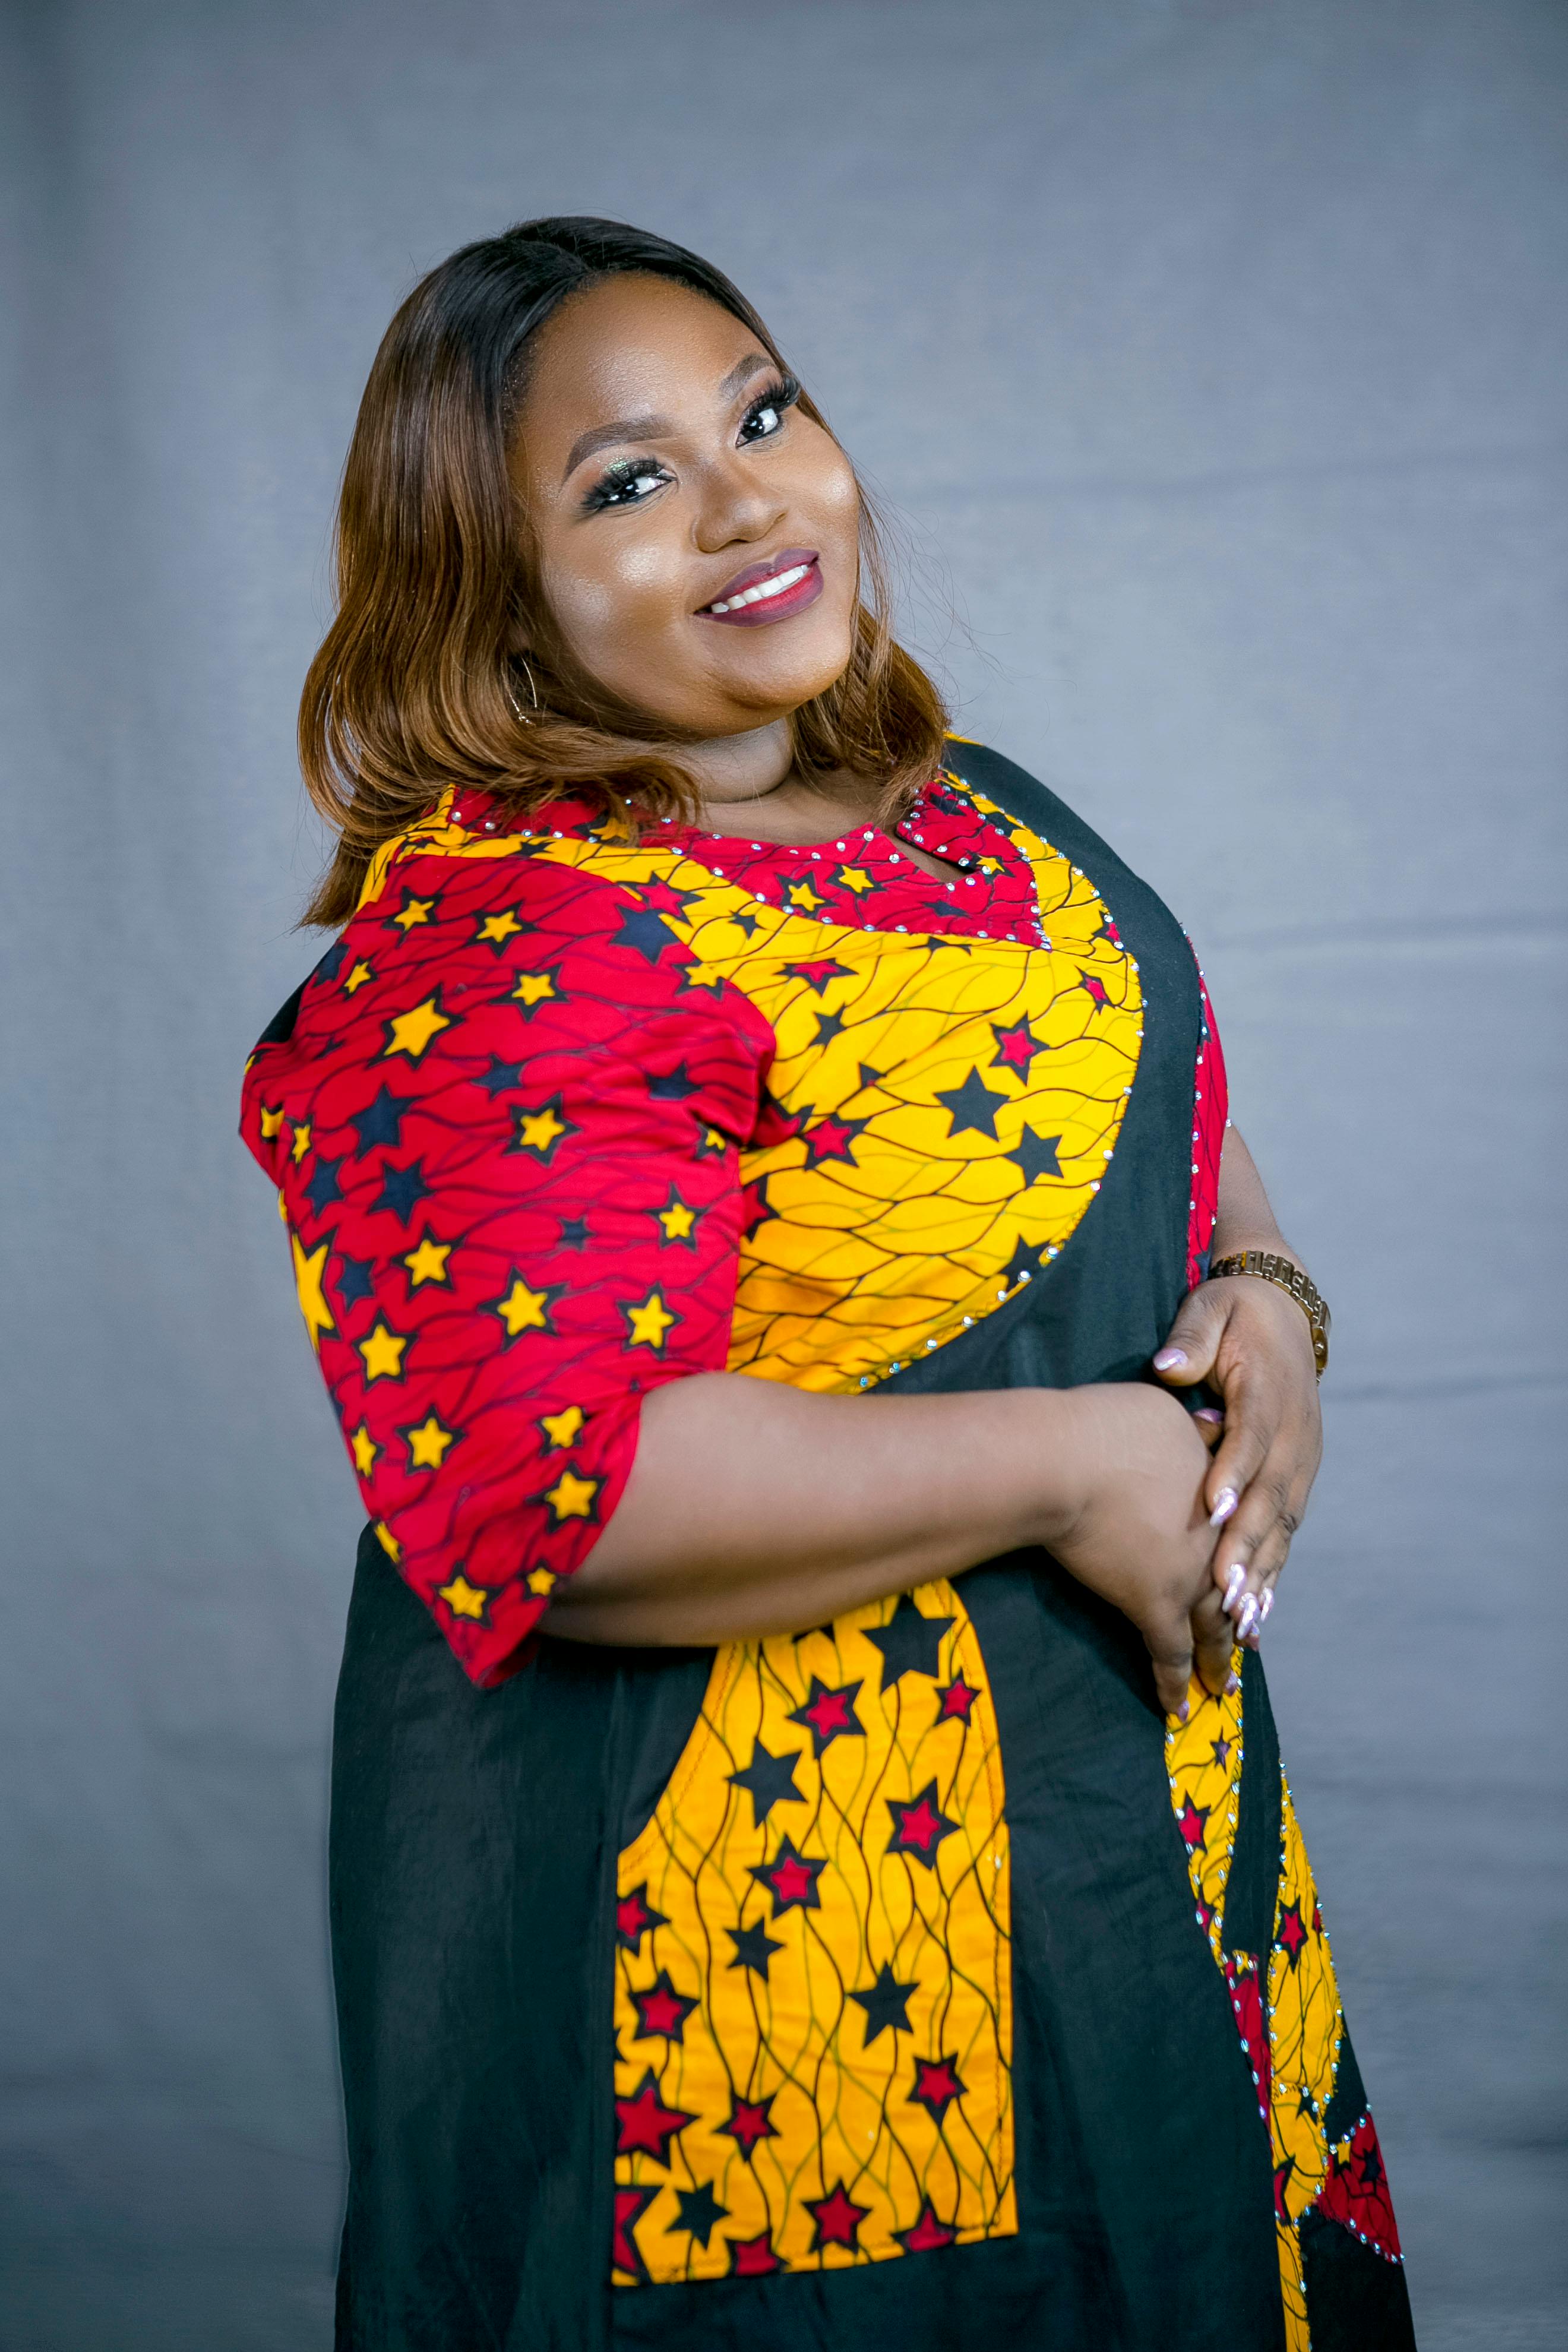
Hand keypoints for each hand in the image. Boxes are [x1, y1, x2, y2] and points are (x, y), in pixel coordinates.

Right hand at [1049, 1385, 1234, 1717]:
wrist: (1068, 1459)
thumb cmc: (1107, 1425)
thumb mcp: (1165, 1411)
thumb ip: (1192, 1427)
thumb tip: (1210, 1419)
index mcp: (1219, 1492)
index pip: (1238, 1531)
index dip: (1244, 1556)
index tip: (1250, 1579)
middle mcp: (1216, 1539)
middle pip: (1233, 1586)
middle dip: (1239, 1619)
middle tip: (1247, 1648)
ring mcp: (1189, 1575)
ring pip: (1212, 1627)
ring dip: (1217, 1658)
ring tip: (1223, 1687)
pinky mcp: (1153, 1604)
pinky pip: (1169, 1654)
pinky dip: (1173, 1683)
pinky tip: (1175, 1709)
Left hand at [1151, 1275, 1322, 1646]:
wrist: (1283, 1307)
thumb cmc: (1233, 1311)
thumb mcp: (1211, 1308)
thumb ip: (1193, 1337)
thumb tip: (1169, 1365)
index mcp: (1268, 1391)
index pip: (1251, 1438)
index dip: (1234, 1475)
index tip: (1211, 1512)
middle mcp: (1293, 1431)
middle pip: (1271, 1494)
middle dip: (1249, 1546)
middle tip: (1224, 1592)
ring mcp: (1301, 1456)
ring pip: (1284, 1521)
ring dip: (1265, 1571)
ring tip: (1242, 1621)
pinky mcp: (1298, 1473)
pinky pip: (1287, 1526)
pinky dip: (1274, 1568)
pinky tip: (1257, 1611)